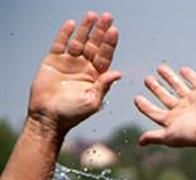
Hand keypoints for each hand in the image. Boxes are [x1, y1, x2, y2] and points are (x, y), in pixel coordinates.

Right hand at [28, 11, 121, 131]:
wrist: (48, 117)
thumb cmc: (72, 113)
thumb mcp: (92, 101)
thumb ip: (104, 86)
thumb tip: (118, 73)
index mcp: (96, 76)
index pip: (105, 56)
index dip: (109, 44)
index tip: (114, 31)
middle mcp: (84, 67)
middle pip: (94, 45)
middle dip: (101, 31)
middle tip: (107, 17)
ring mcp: (69, 62)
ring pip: (79, 41)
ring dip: (85, 29)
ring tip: (92, 16)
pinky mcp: (53, 61)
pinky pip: (60, 44)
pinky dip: (65, 34)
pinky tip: (72, 24)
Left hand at [134, 65, 195, 150]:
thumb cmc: (192, 135)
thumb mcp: (169, 136)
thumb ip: (154, 136)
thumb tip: (140, 142)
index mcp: (172, 119)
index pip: (154, 111)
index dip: (145, 106)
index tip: (137, 98)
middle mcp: (181, 109)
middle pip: (165, 96)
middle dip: (155, 88)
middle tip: (147, 80)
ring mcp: (192, 100)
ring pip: (177, 86)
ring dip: (169, 77)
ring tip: (159, 68)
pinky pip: (195, 81)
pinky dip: (190, 76)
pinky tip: (183, 70)